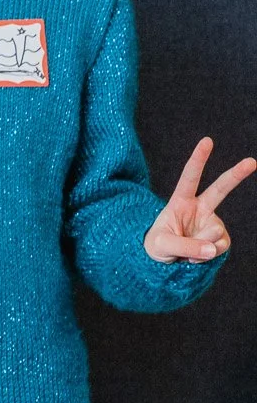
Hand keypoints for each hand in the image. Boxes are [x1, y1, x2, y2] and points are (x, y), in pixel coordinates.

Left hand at [146, 137, 254, 263]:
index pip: (189, 178)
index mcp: (180, 202)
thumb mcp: (160, 245)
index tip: (207, 141)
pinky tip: (197, 257)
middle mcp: (199, 208)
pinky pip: (219, 248)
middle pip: (220, 189)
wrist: (163, 261)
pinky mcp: (219, 238)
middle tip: (251, 161)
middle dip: (236, 175)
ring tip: (185, 252)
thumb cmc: (156, 246)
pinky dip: (206, 257)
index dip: (198, 160)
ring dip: (200, 249)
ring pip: (214, 234)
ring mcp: (211, 222)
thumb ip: (184, 246)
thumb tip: (212, 248)